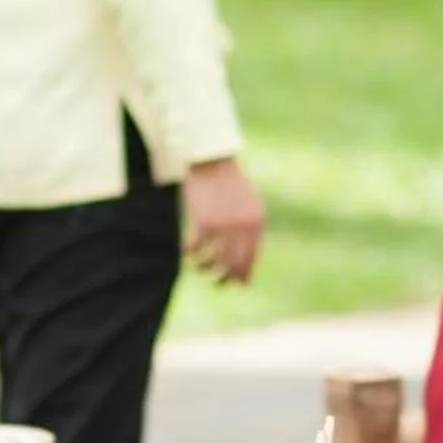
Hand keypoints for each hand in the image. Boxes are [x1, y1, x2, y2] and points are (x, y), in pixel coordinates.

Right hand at [183, 158, 263, 285]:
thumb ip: (248, 229)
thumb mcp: (247, 205)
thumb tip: (245, 254)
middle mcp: (242, 227)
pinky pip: (196, 248)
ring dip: (206, 268)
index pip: (251, 257)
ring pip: (214, 260)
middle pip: (234, 263)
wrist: (211, 159)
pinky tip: (187, 253)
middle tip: (218, 284)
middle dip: (226, 278)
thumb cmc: (228, 183)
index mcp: (256, 222)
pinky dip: (190, 254)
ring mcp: (223, 226)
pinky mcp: (203, 222)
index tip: (236, 284)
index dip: (244, 274)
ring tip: (200, 268)